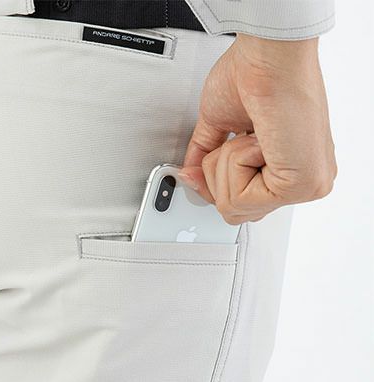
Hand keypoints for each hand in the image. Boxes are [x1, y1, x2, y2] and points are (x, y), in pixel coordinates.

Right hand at [178, 33, 336, 223]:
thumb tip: (188, 176)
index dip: (214, 186)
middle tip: (237, 140)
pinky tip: (258, 139)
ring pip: (235, 207)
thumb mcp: (217, 126)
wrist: (266, 56)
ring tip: (252, 134)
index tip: (202, 167)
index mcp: (287, 166)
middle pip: (234, 213)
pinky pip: (242, 200)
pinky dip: (236, 164)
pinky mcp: (302, 184)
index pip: (241, 205)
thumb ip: (205, 158)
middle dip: (218, 175)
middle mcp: (300, 179)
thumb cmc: (250, 76)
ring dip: (228, 164)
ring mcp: (305, 184)